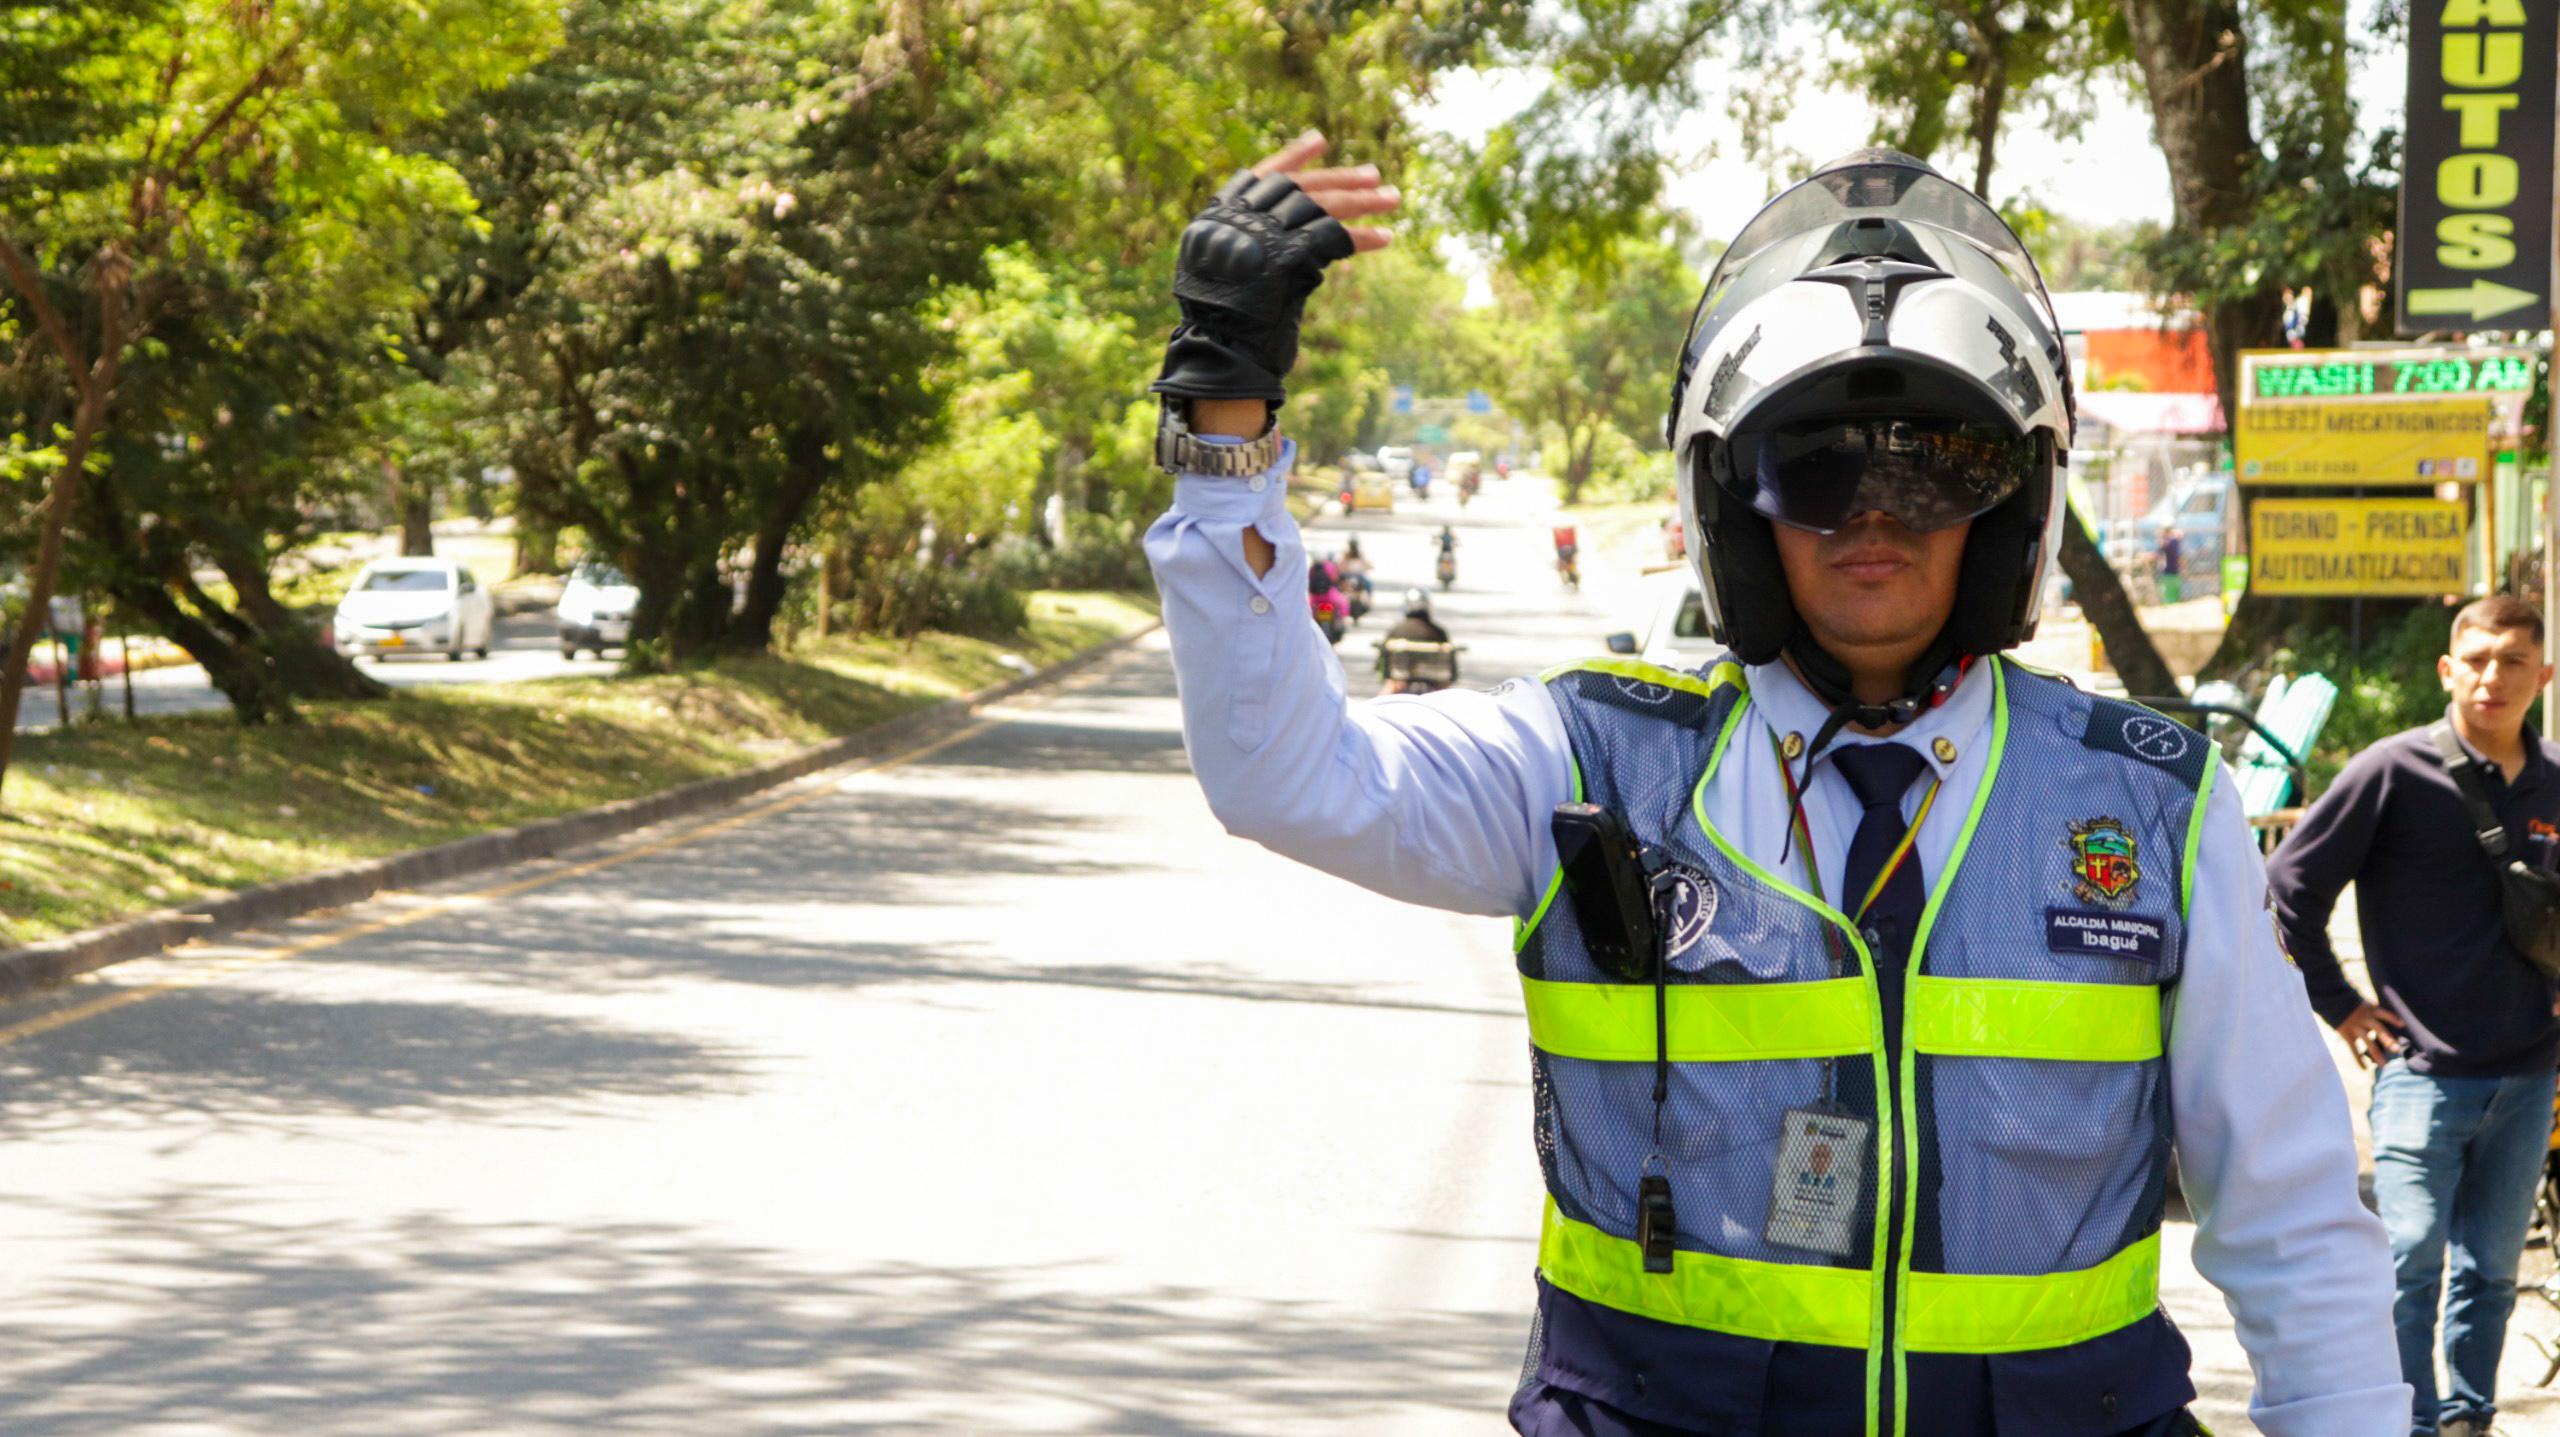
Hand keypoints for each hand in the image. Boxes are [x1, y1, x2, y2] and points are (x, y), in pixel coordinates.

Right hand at [1153, 130, 1400, 407]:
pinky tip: (1385, 238)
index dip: (1293, 157)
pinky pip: (1334, 236)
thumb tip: (1296, 233)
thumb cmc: (1224, 322)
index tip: (1320, 140)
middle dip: (1341, 179)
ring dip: (1362, 201)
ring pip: (1322, 205)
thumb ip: (1256, 246)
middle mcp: (1240, 217)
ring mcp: (1263, 234)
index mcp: (1220, 216)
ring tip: (1394, 199)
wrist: (1218, 351)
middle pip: (1300, 187)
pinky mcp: (1289, 255)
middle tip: (1376, 176)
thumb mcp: (1231, 273)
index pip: (1260, 173)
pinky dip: (1361, 237)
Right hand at [2335, 1002, 2405, 1067]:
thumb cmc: (2353, 1004)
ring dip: (2376, 1053)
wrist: (2332, 1001)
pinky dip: (2358, 1059)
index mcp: (2371, 1010)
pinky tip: (2364, 1068)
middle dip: (2387, 1039)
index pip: (2384, 1014)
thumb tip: (2392, 1025)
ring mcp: (2355, 1027)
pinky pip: (2353, 1048)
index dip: (2393, 1019)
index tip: (2402, 1025)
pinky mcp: (2346, 1034)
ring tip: (2383, 1065)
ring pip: (2367, 1042)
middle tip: (2396, 1050)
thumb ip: (2375, 1014)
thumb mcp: (2365, 1004)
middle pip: (2378, 1029)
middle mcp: (2364, 1019)